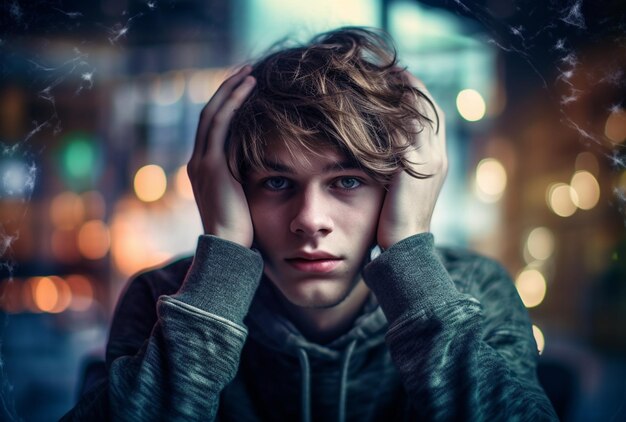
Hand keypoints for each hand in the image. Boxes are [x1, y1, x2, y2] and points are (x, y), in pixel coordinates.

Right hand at [187, 66, 255, 246]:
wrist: (228, 248)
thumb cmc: (241, 229)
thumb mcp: (242, 199)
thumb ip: (245, 180)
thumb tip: (265, 170)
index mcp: (203, 169)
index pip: (212, 129)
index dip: (226, 106)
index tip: (244, 91)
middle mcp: (197, 161)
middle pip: (209, 115)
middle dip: (227, 91)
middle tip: (246, 73)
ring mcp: (202, 162)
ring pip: (213, 114)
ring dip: (231, 91)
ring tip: (249, 74)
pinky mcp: (212, 165)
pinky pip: (221, 124)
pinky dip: (233, 103)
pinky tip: (248, 89)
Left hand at [376, 72, 446, 249]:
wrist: (404, 249)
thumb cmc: (396, 222)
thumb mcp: (402, 189)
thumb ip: (400, 167)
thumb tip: (381, 150)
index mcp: (437, 160)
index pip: (432, 117)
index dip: (416, 97)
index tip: (397, 81)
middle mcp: (437, 156)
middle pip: (429, 107)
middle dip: (410, 86)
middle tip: (389, 70)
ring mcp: (428, 160)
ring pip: (419, 113)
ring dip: (401, 92)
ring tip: (380, 76)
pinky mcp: (413, 167)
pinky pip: (405, 128)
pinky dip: (392, 111)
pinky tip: (373, 99)